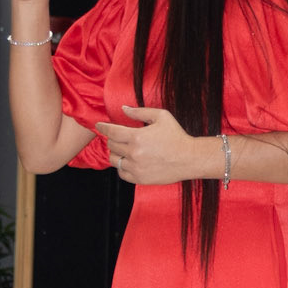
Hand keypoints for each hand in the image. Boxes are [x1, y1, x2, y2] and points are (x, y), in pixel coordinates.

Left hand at [96, 105, 212, 184]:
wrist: (189, 159)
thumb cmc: (177, 136)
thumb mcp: (161, 117)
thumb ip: (140, 112)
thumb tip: (123, 109)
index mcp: (137, 137)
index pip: (111, 131)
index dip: (103, 127)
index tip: (98, 125)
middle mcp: (134, 153)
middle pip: (111, 145)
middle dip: (112, 139)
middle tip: (119, 137)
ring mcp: (136, 167)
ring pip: (114, 160)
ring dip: (116, 153)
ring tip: (124, 149)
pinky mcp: (139, 178)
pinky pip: (121, 173)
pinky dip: (122, 167)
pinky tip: (129, 161)